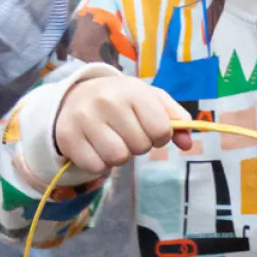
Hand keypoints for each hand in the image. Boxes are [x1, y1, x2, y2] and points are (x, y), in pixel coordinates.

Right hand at [53, 75, 192, 175]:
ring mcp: (85, 119)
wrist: (75, 97)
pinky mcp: (68, 137)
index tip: (149, 129)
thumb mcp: (150, 100)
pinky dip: (100, 163)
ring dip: (120, 156)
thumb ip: (175, 118)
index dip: (159, 136)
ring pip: (118, 158)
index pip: (161, 129)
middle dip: (138, 144)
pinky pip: (97, 167)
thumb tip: (187, 143)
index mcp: (132, 90)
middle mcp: (107, 101)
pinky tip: (96, 147)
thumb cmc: (121, 101)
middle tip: (126, 132)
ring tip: (112, 140)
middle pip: (140, 146)